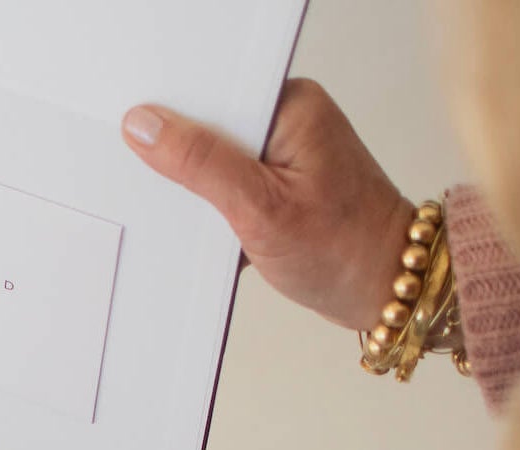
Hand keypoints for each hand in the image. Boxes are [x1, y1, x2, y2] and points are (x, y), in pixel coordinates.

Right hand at [122, 78, 415, 331]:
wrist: (383, 288)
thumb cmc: (340, 250)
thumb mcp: (259, 208)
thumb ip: (200, 164)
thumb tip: (144, 126)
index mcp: (290, 104)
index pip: (213, 91)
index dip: (171, 115)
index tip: (136, 145)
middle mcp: (288, 119)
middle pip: (210, 125)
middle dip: (181, 160)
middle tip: (166, 195)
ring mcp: (283, 153)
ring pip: (214, 161)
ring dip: (197, 193)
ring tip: (198, 221)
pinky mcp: (277, 184)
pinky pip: (227, 186)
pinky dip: (213, 211)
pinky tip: (211, 232)